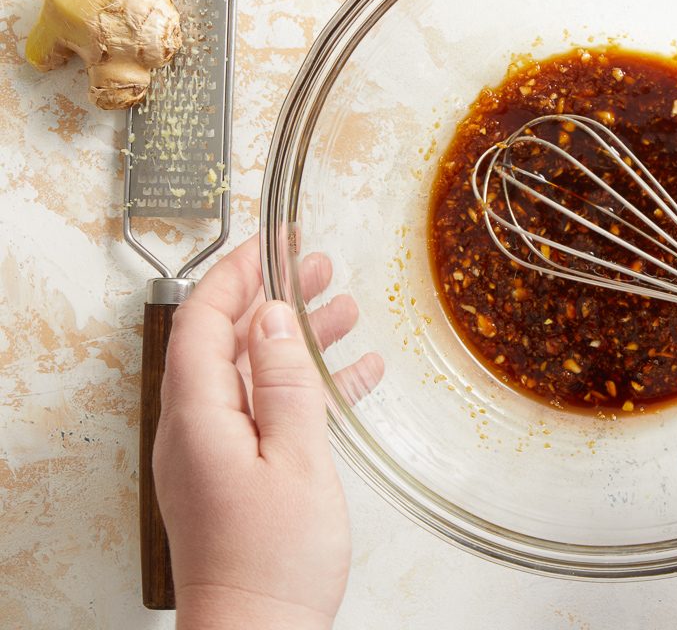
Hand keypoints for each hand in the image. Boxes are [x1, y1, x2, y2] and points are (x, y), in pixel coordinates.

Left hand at [153, 235, 383, 629]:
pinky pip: (270, 412)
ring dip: (298, 338)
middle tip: (317, 267)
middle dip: (273, 297)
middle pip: (229, 341)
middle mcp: (198, 429)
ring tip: (343, 309)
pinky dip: (308, 387)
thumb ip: (285, 383)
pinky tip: (352, 377)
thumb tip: (274, 319)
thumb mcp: (295, 459)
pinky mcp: (238, 476)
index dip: (237, 272)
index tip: (272, 241)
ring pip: (256, 374)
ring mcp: (216, 454)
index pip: (206, 320)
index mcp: (200, 416)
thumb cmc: (273, 562)